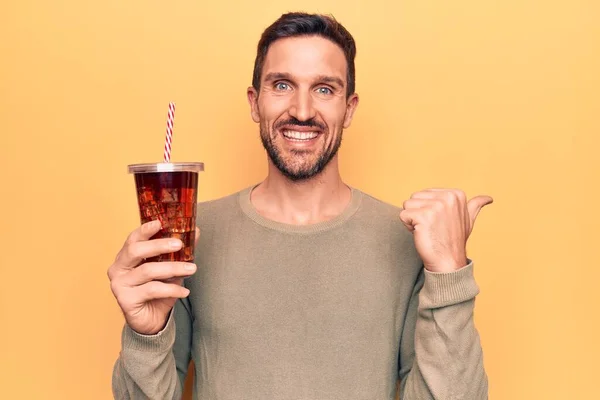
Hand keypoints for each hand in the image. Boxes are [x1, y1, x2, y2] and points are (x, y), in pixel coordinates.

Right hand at [107, 220, 199, 334]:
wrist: (151, 320)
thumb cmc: (157, 291)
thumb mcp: (170, 269)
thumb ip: (179, 251)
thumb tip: (195, 231)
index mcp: (126, 257)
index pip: (133, 239)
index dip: (145, 230)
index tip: (159, 223)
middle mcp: (118, 268)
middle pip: (136, 250)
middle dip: (159, 245)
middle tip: (180, 244)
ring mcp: (119, 284)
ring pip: (148, 270)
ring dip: (173, 268)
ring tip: (192, 269)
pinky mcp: (125, 300)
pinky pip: (152, 290)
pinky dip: (172, 289)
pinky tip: (184, 291)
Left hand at [399, 189, 492, 272]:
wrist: (448, 262)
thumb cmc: (454, 241)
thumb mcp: (468, 220)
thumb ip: (475, 206)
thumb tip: (489, 198)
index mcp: (456, 194)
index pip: (424, 194)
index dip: (427, 209)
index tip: (439, 222)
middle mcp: (447, 197)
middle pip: (414, 198)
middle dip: (418, 213)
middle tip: (432, 228)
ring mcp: (436, 206)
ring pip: (407, 205)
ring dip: (412, 220)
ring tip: (427, 230)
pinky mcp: (424, 216)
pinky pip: (403, 215)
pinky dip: (408, 227)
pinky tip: (421, 234)